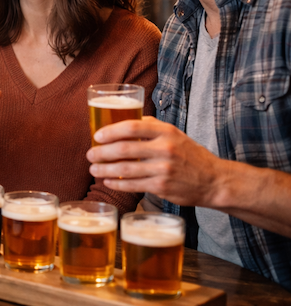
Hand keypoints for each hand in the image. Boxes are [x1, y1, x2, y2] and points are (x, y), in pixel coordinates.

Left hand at [87, 116, 225, 206]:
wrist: (214, 180)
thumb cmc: (190, 155)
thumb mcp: (175, 134)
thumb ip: (151, 126)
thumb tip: (126, 118)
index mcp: (166, 132)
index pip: (132, 127)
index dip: (110, 131)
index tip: (97, 135)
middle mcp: (165, 149)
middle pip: (124, 149)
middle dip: (101, 152)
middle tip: (90, 154)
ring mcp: (163, 169)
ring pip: (125, 169)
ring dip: (104, 169)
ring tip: (93, 169)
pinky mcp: (162, 187)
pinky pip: (133, 184)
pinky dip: (116, 183)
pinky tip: (107, 181)